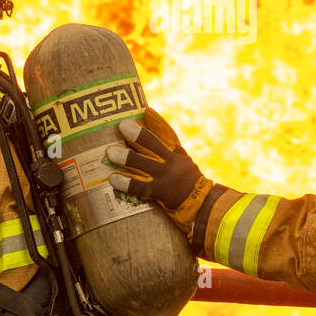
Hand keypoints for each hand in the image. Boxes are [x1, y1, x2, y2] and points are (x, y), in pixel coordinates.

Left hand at [106, 108, 213, 232]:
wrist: (205, 205)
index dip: (157, 122)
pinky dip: (126, 183)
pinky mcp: (161, 193)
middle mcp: (172, 162)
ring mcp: (167, 177)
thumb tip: (146, 138)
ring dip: (127, 157)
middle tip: (122, 125)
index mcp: (177, 154)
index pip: (167, 135)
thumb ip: (168, 153)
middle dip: (138, 135)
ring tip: (110, 152)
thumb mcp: (183, 164)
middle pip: (154, 145)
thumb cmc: (188, 184)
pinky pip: (141, 187)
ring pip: (145, 164)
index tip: (145, 110)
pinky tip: (113, 179)